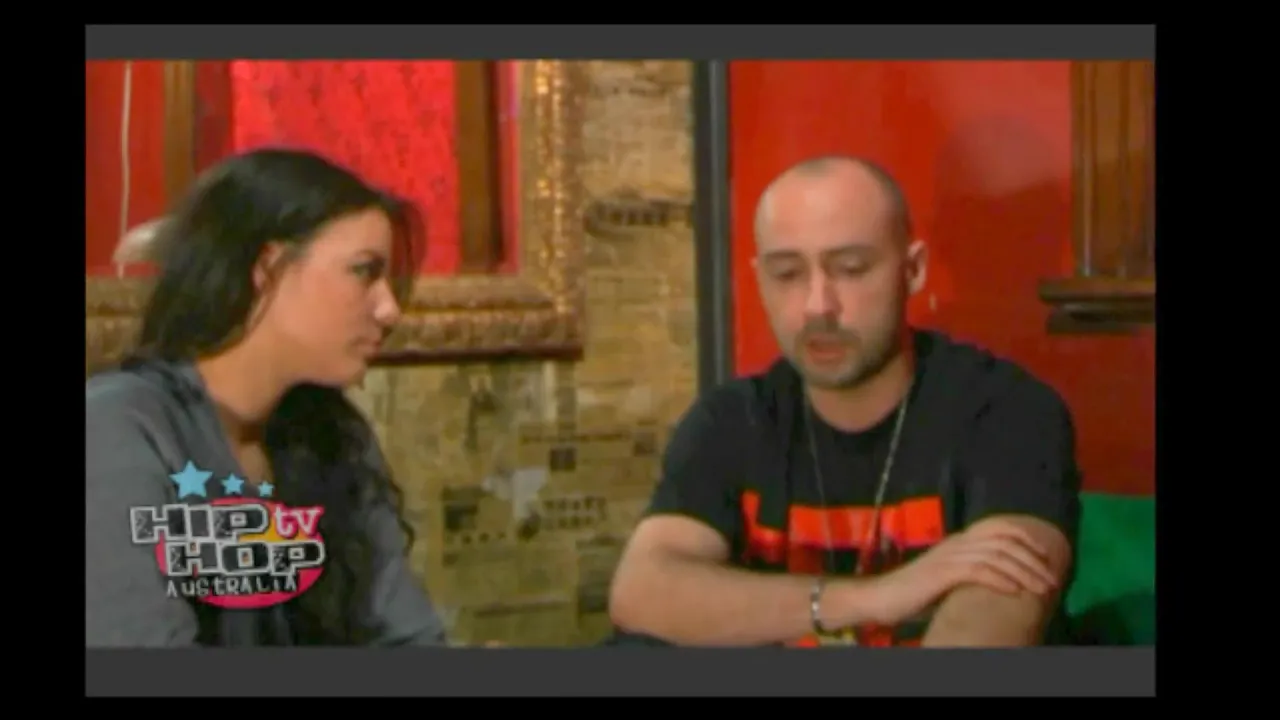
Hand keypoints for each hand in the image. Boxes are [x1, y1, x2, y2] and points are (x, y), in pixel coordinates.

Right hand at [863, 520, 1058, 626]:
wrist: (881, 597)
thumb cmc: (913, 594)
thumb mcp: (948, 580)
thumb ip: (971, 575)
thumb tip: (1003, 584)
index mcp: (959, 541)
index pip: (999, 527)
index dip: (1026, 538)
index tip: (1046, 556)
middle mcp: (957, 543)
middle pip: (1004, 541)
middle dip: (1033, 560)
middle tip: (1052, 580)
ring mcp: (949, 556)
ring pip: (997, 556)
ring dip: (1024, 573)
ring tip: (1041, 589)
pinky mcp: (942, 573)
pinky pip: (979, 571)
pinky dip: (1001, 580)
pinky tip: (1015, 592)